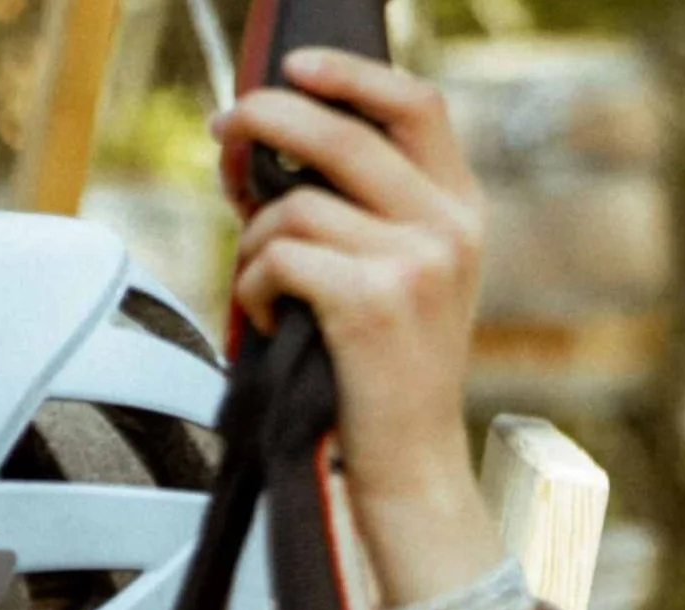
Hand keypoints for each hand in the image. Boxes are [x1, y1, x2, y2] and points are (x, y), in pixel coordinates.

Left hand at [214, 50, 498, 608]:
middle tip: (222, 131)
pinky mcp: (372, 301)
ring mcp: (417, 262)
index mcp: (462, 212)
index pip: (416, 105)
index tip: (294, 67)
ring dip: (253, 244)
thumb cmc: (383, 378)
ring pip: (294, 206)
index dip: (351, 74)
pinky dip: (253, 286)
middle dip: (264, 121)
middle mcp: (449, 228)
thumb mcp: (396, 282)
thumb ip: (358, 213)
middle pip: (340, 134)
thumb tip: (264, 148)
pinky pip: (279, 256)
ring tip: (261, 289)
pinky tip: (268, 318)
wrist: (410, 467)